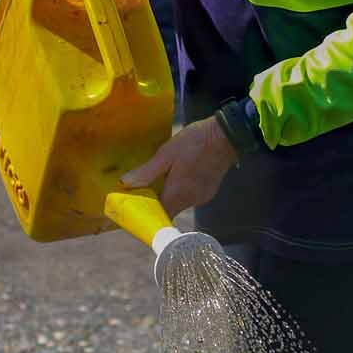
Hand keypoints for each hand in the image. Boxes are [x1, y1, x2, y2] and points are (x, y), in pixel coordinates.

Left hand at [121, 117, 239, 218]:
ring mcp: (202, 197)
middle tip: (145, 187)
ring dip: (170, 193)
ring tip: (163, 177)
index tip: (137, 206)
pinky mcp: (209, 191)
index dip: (147, 213)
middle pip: (169, 209)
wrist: (227, 136)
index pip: (158, 215)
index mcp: (177, 194)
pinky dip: (182, 189)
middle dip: (157, 201)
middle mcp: (190, 201)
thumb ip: (147, 172)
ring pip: (180, 202)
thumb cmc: (195, 143)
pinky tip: (181, 174)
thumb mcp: (166, 154)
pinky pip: (190, 196)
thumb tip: (125, 184)